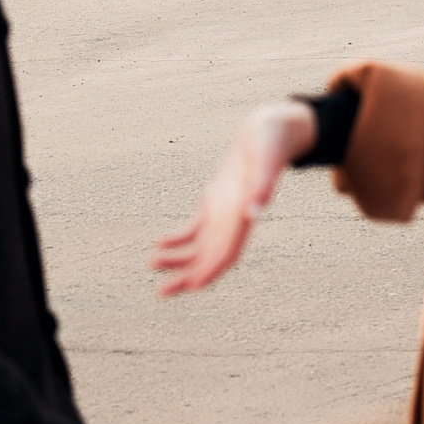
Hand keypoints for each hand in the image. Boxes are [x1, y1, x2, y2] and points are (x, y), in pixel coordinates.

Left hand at [152, 101, 317, 296]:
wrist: (272, 129)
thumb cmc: (271, 142)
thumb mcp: (267, 160)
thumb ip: (263, 185)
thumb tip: (255, 213)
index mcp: (245, 215)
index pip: (228, 253)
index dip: (211, 271)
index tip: (192, 287)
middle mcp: (236, 220)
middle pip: (211, 258)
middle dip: (188, 276)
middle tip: (162, 293)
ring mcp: (226, 212)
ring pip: (202, 246)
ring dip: (180, 260)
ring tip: (152, 265)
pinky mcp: (217, 201)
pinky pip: (197, 228)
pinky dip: (180, 238)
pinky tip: (161, 242)